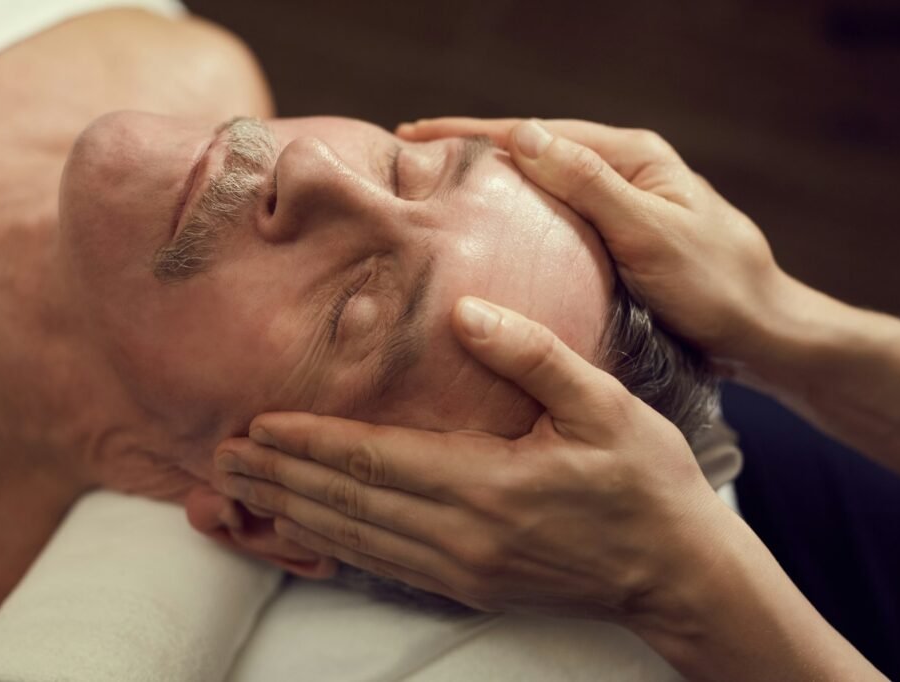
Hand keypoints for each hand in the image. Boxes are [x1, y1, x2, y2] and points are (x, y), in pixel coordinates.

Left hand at [214, 296, 730, 623]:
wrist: (677, 573)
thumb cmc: (648, 483)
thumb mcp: (605, 406)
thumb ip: (533, 355)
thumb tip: (466, 313)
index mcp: (490, 486)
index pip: (377, 459)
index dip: (312, 440)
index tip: (259, 421)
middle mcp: (464, 535)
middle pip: (350, 502)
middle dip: (282, 476)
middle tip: (222, 456)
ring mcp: (462, 569)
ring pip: (355, 539)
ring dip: (294, 512)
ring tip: (243, 490)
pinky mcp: (469, 585)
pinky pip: (382, 565)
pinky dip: (332, 545)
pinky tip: (305, 531)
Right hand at [400, 117, 791, 368]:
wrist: (760, 334)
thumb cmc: (716, 284)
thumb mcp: (650, 232)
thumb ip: (590, 183)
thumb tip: (525, 135)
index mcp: (631, 157)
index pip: (538, 134)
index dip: (473, 132)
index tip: (415, 134)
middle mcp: (621, 174)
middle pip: (534, 154)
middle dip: (473, 154)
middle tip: (412, 163)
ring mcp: (616, 210)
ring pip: (540, 191)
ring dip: (491, 189)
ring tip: (436, 196)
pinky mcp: (614, 244)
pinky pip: (553, 226)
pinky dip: (516, 226)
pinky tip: (487, 240)